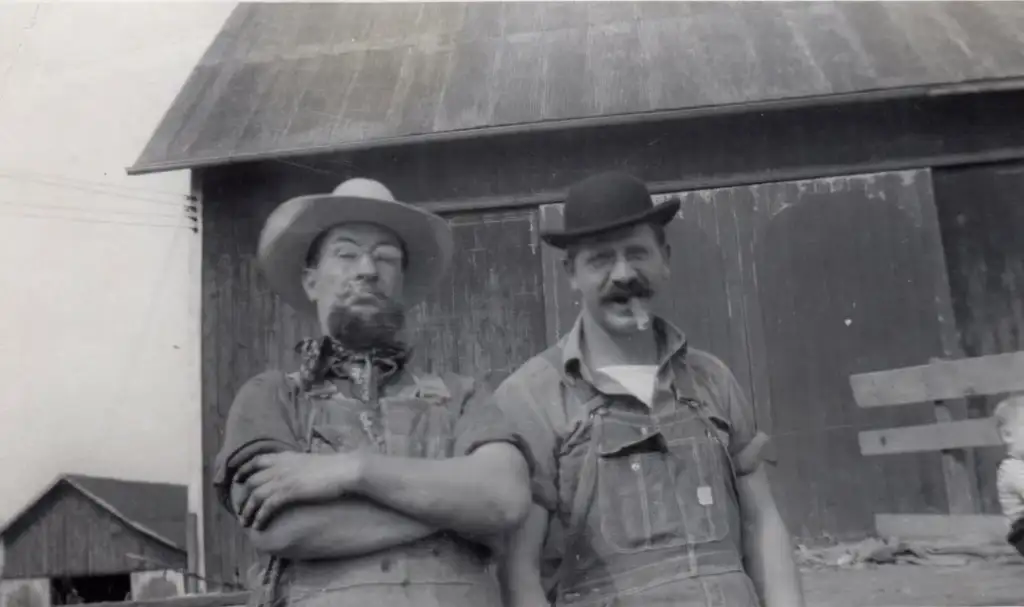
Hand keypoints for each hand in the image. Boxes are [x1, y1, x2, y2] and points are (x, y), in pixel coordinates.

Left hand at [234, 452, 362, 529]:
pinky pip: (267, 506)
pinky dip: (260, 517)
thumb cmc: (334, 467)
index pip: (256, 461)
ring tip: (244, 522)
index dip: (244, 470)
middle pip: (251, 481)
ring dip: (247, 510)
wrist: (345, 470)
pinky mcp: (288, 492)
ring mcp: (283, 479)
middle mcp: (280, 466)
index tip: (238, 479)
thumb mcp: (310, 461)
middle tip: (239, 509)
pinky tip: (258, 526)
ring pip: (255, 495)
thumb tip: (296, 473)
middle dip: (242, 496)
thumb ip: (298, 465)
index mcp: (285, 457)